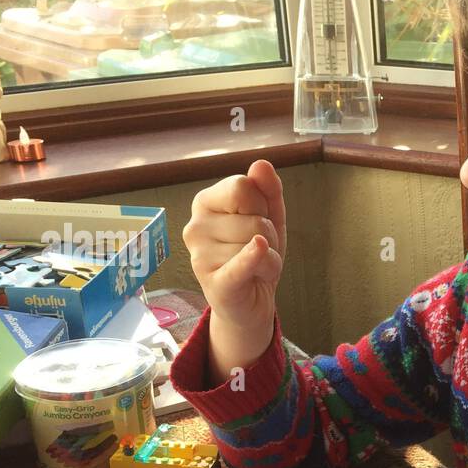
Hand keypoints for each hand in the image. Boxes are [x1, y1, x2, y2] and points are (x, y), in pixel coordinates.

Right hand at [184, 158, 287, 334]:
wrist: (250, 303)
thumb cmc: (256, 255)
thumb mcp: (269, 218)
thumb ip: (268, 190)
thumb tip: (261, 164)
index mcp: (205, 203)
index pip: (243, 186)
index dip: (262, 205)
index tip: (256, 221)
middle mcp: (196, 227)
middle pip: (254, 217)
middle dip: (269, 235)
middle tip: (258, 251)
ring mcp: (200, 255)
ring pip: (258, 242)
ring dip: (271, 259)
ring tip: (256, 268)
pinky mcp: (214, 283)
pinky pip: (239, 263)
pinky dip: (252, 257)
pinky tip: (258, 250)